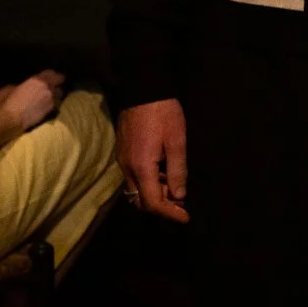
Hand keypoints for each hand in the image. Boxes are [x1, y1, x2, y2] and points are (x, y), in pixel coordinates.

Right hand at [4, 69, 64, 129]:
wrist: (9, 120)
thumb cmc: (6, 102)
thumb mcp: (12, 87)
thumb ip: (24, 85)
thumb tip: (28, 87)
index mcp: (38, 80)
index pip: (52, 72)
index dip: (50, 74)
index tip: (48, 76)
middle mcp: (48, 88)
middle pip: (60, 80)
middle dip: (56, 82)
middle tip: (51, 85)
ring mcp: (51, 100)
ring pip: (60, 93)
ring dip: (56, 93)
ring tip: (49, 96)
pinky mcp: (50, 112)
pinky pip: (56, 104)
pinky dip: (53, 103)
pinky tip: (46, 106)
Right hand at [117, 99, 190, 222]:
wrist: (143, 89)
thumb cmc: (164, 113)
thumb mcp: (177, 141)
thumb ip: (178, 170)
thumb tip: (179, 196)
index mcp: (141, 166)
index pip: (152, 202)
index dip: (169, 213)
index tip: (185, 217)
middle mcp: (127, 167)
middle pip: (140, 200)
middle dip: (161, 206)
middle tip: (182, 204)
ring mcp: (122, 160)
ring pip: (136, 190)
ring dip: (155, 194)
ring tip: (176, 188)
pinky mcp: (122, 152)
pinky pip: (133, 177)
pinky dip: (148, 182)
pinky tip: (164, 174)